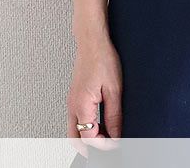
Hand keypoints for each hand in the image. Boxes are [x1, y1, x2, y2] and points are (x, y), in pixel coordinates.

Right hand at [67, 36, 122, 154]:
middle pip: (75, 139)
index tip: (117, 144)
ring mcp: (71, 101)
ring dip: (88, 138)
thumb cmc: (102, 58)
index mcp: (81, 106)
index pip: (89, 138)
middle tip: (108, 147)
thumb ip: (114, 115)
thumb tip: (116, 134)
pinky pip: (76, 119)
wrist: (92, 41)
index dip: (104, 145)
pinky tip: (99, 124)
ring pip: (73, 130)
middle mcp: (72, 106)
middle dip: (91, 147)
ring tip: (106, 136)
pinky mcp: (74, 96)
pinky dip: (85, 128)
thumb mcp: (114, 89)